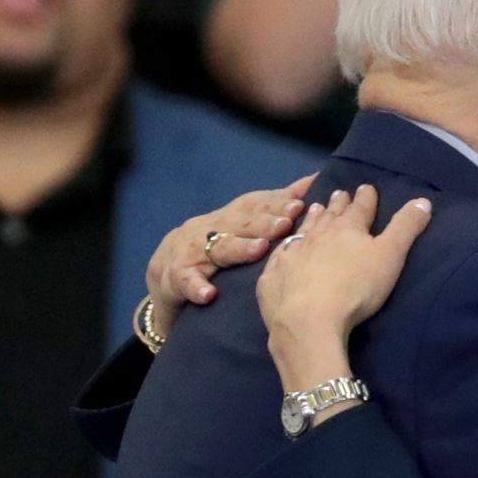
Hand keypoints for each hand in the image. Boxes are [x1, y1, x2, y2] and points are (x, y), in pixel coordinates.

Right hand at [145, 174, 314, 335]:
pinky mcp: (174, 277)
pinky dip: (196, 287)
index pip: (254, 206)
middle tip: (286, 224)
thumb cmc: (213, 248)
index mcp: (230, 218)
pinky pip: (185, 281)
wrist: (164, 274)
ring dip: (239, 249)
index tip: (300, 204)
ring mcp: (191, 251)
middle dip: (264, 222)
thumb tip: (313, 182)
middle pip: (240, 224)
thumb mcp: (241, 226)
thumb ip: (276, 206)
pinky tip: (209, 295)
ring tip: (259, 249)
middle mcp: (210, 229)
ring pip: (217, 248)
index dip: (275, 204)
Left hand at [258, 186, 433, 394]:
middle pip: (329, 215)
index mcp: (347, 229)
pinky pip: (279, 256)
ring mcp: (291, 254)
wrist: (306, 320)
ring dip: (311, 219)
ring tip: (314, 208)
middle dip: (336, 204)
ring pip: (303, 230)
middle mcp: (317, 235)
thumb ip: (406, 228)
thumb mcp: (390, 256)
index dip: (365, 198)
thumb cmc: (355, 288)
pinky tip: (284, 248)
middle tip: (339, 193)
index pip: (360, 208)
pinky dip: (284, 248)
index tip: (366, 187)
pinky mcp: (273, 276)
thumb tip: (423, 200)